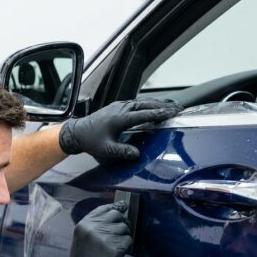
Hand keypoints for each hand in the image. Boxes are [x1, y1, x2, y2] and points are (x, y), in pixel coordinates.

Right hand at [56, 201, 131, 256]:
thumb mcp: (81, 238)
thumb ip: (94, 226)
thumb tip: (114, 214)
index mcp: (84, 224)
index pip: (103, 208)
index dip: (115, 206)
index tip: (123, 206)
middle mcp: (94, 227)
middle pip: (116, 215)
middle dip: (122, 221)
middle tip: (123, 229)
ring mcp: (106, 237)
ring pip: (124, 228)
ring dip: (125, 235)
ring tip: (118, 244)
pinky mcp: (116, 248)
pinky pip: (128, 240)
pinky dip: (127, 246)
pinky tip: (120, 252)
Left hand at [59, 98, 181, 158]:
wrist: (77, 132)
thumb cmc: (91, 141)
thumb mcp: (106, 150)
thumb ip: (121, 152)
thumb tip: (137, 155)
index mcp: (119, 118)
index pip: (144, 114)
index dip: (159, 114)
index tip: (172, 113)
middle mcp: (121, 108)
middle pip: (147, 104)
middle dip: (164, 106)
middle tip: (179, 109)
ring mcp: (120, 105)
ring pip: (143, 102)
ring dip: (158, 104)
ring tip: (173, 106)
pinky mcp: (119, 106)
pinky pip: (138, 103)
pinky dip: (150, 104)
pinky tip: (157, 107)